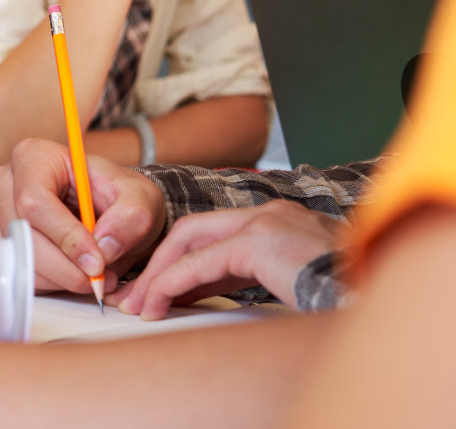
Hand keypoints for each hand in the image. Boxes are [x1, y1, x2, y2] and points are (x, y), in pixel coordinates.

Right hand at [0, 137, 165, 293]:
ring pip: (21, 258)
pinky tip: (74, 271)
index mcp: (34, 157)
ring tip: (93, 273)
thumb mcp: (141, 198)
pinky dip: (52, 282)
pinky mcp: (1, 240)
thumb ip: (132, 217)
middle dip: (66, 266)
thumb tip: (104, 245)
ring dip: (61, 277)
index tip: (98, 262)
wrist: (111, 213)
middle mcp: (7, 182)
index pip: (34, 200)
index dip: (65, 236)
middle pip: (23, 234)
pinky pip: (20, 272)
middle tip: (101, 277)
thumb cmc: (119, 197)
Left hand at [114, 201, 346, 317]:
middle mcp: (270, 213)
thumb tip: (211, 294)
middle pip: (192, 230)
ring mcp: (265, 223)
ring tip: (141, 304)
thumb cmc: (343, 297)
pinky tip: (159, 302)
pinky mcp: (260, 243)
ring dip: (159, 274)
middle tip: (138, 295)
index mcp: (280, 219)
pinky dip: (172, 282)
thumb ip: (255, 278)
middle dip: (160, 263)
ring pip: (188, 241)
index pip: (214, 233)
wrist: (378, 299)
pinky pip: (199, 263)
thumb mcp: (292, 282)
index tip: (160, 288)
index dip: (181, 261)